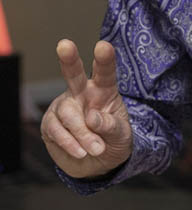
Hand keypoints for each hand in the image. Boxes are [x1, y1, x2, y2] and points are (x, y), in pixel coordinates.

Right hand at [40, 39, 132, 178]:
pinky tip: (80, 152)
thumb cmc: (113, 142)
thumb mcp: (122, 136)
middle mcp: (82, 93)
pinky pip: (57, 130)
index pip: (105, 73)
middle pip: (74, 74)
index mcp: (105, 90)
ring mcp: (64, 107)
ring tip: (96, 148)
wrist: (97, 164)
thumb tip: (93, 118)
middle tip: (65, 45)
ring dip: (82, 134)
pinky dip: (70, 143)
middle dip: (69, 59)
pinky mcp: (50, 123)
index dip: (104, 59)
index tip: (103, 46)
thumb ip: (111, 126)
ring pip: (68, 114)